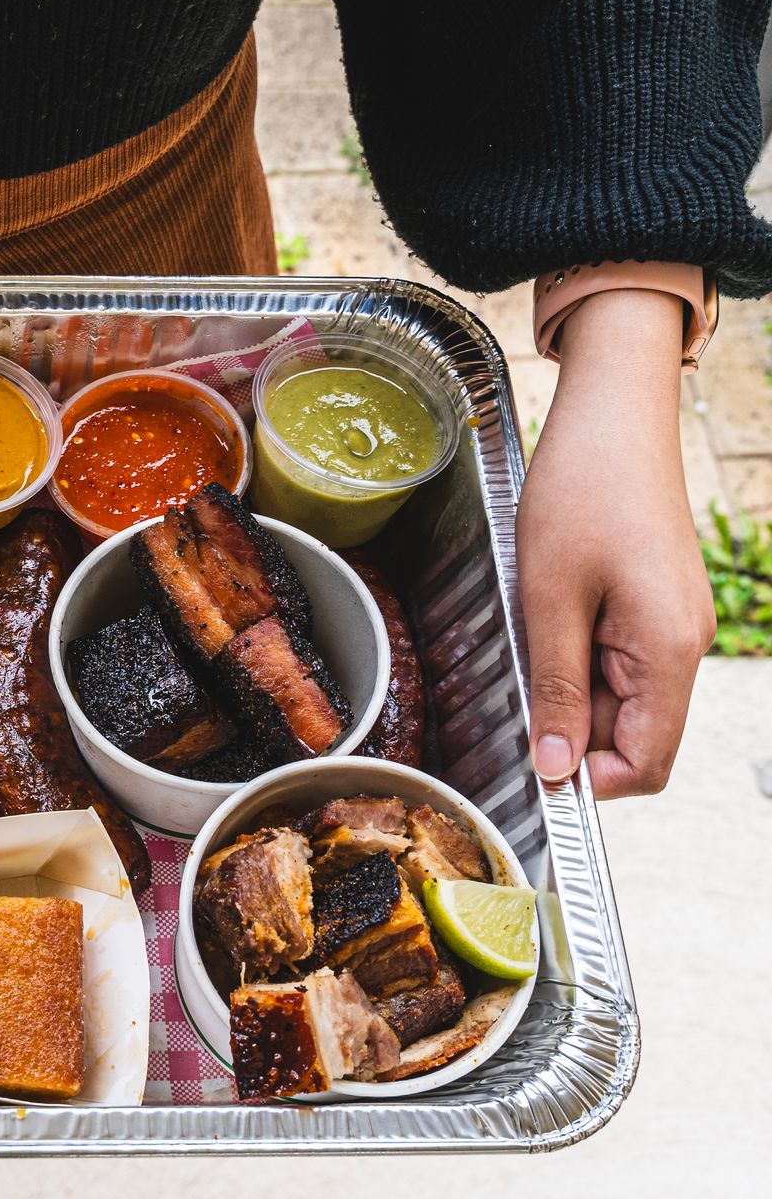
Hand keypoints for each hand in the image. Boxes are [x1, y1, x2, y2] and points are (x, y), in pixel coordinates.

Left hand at [516, 288, 713, 798]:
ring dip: (569, 693)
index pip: (644, 765)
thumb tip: (557, 769)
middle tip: (515, 689)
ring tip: (530, 639)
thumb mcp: (549, 599)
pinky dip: (576, 662)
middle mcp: (683, 648)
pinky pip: (616, 664)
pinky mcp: (654, 609)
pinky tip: (546, 624)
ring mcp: (671, 628)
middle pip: (631, 739)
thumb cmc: (582, 491)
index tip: (531, 763)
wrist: (613, 415)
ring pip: (619, 703)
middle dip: (571, 733)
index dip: (587, 783)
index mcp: (668, 653)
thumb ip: (555, 689)